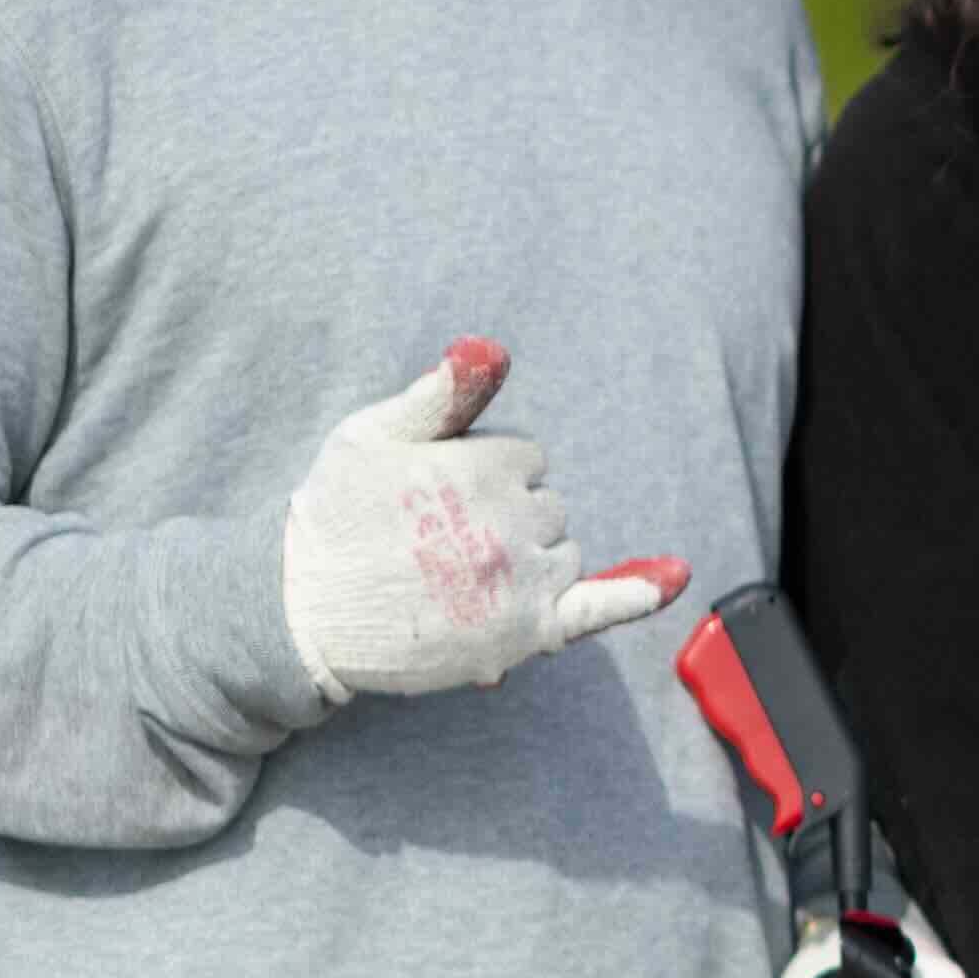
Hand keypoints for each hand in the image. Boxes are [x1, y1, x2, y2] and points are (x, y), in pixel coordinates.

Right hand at [279, 341, 678, 700]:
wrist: (303, 610)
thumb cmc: (333, 514)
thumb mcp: (372, 435)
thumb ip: (442, 394)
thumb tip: (491, 346)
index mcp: (486, 464)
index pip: (527, 460)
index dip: (483, 478)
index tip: (433, 499)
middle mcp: (514, 519)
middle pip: (549, 507)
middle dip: (506, 518)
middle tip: (434, 544)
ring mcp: (524, 578)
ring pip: (564, 553)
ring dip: (530, 561)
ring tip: (455, 579)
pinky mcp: (527, 632)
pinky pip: (601, 607)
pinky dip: (639, 593)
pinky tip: (675, 577)